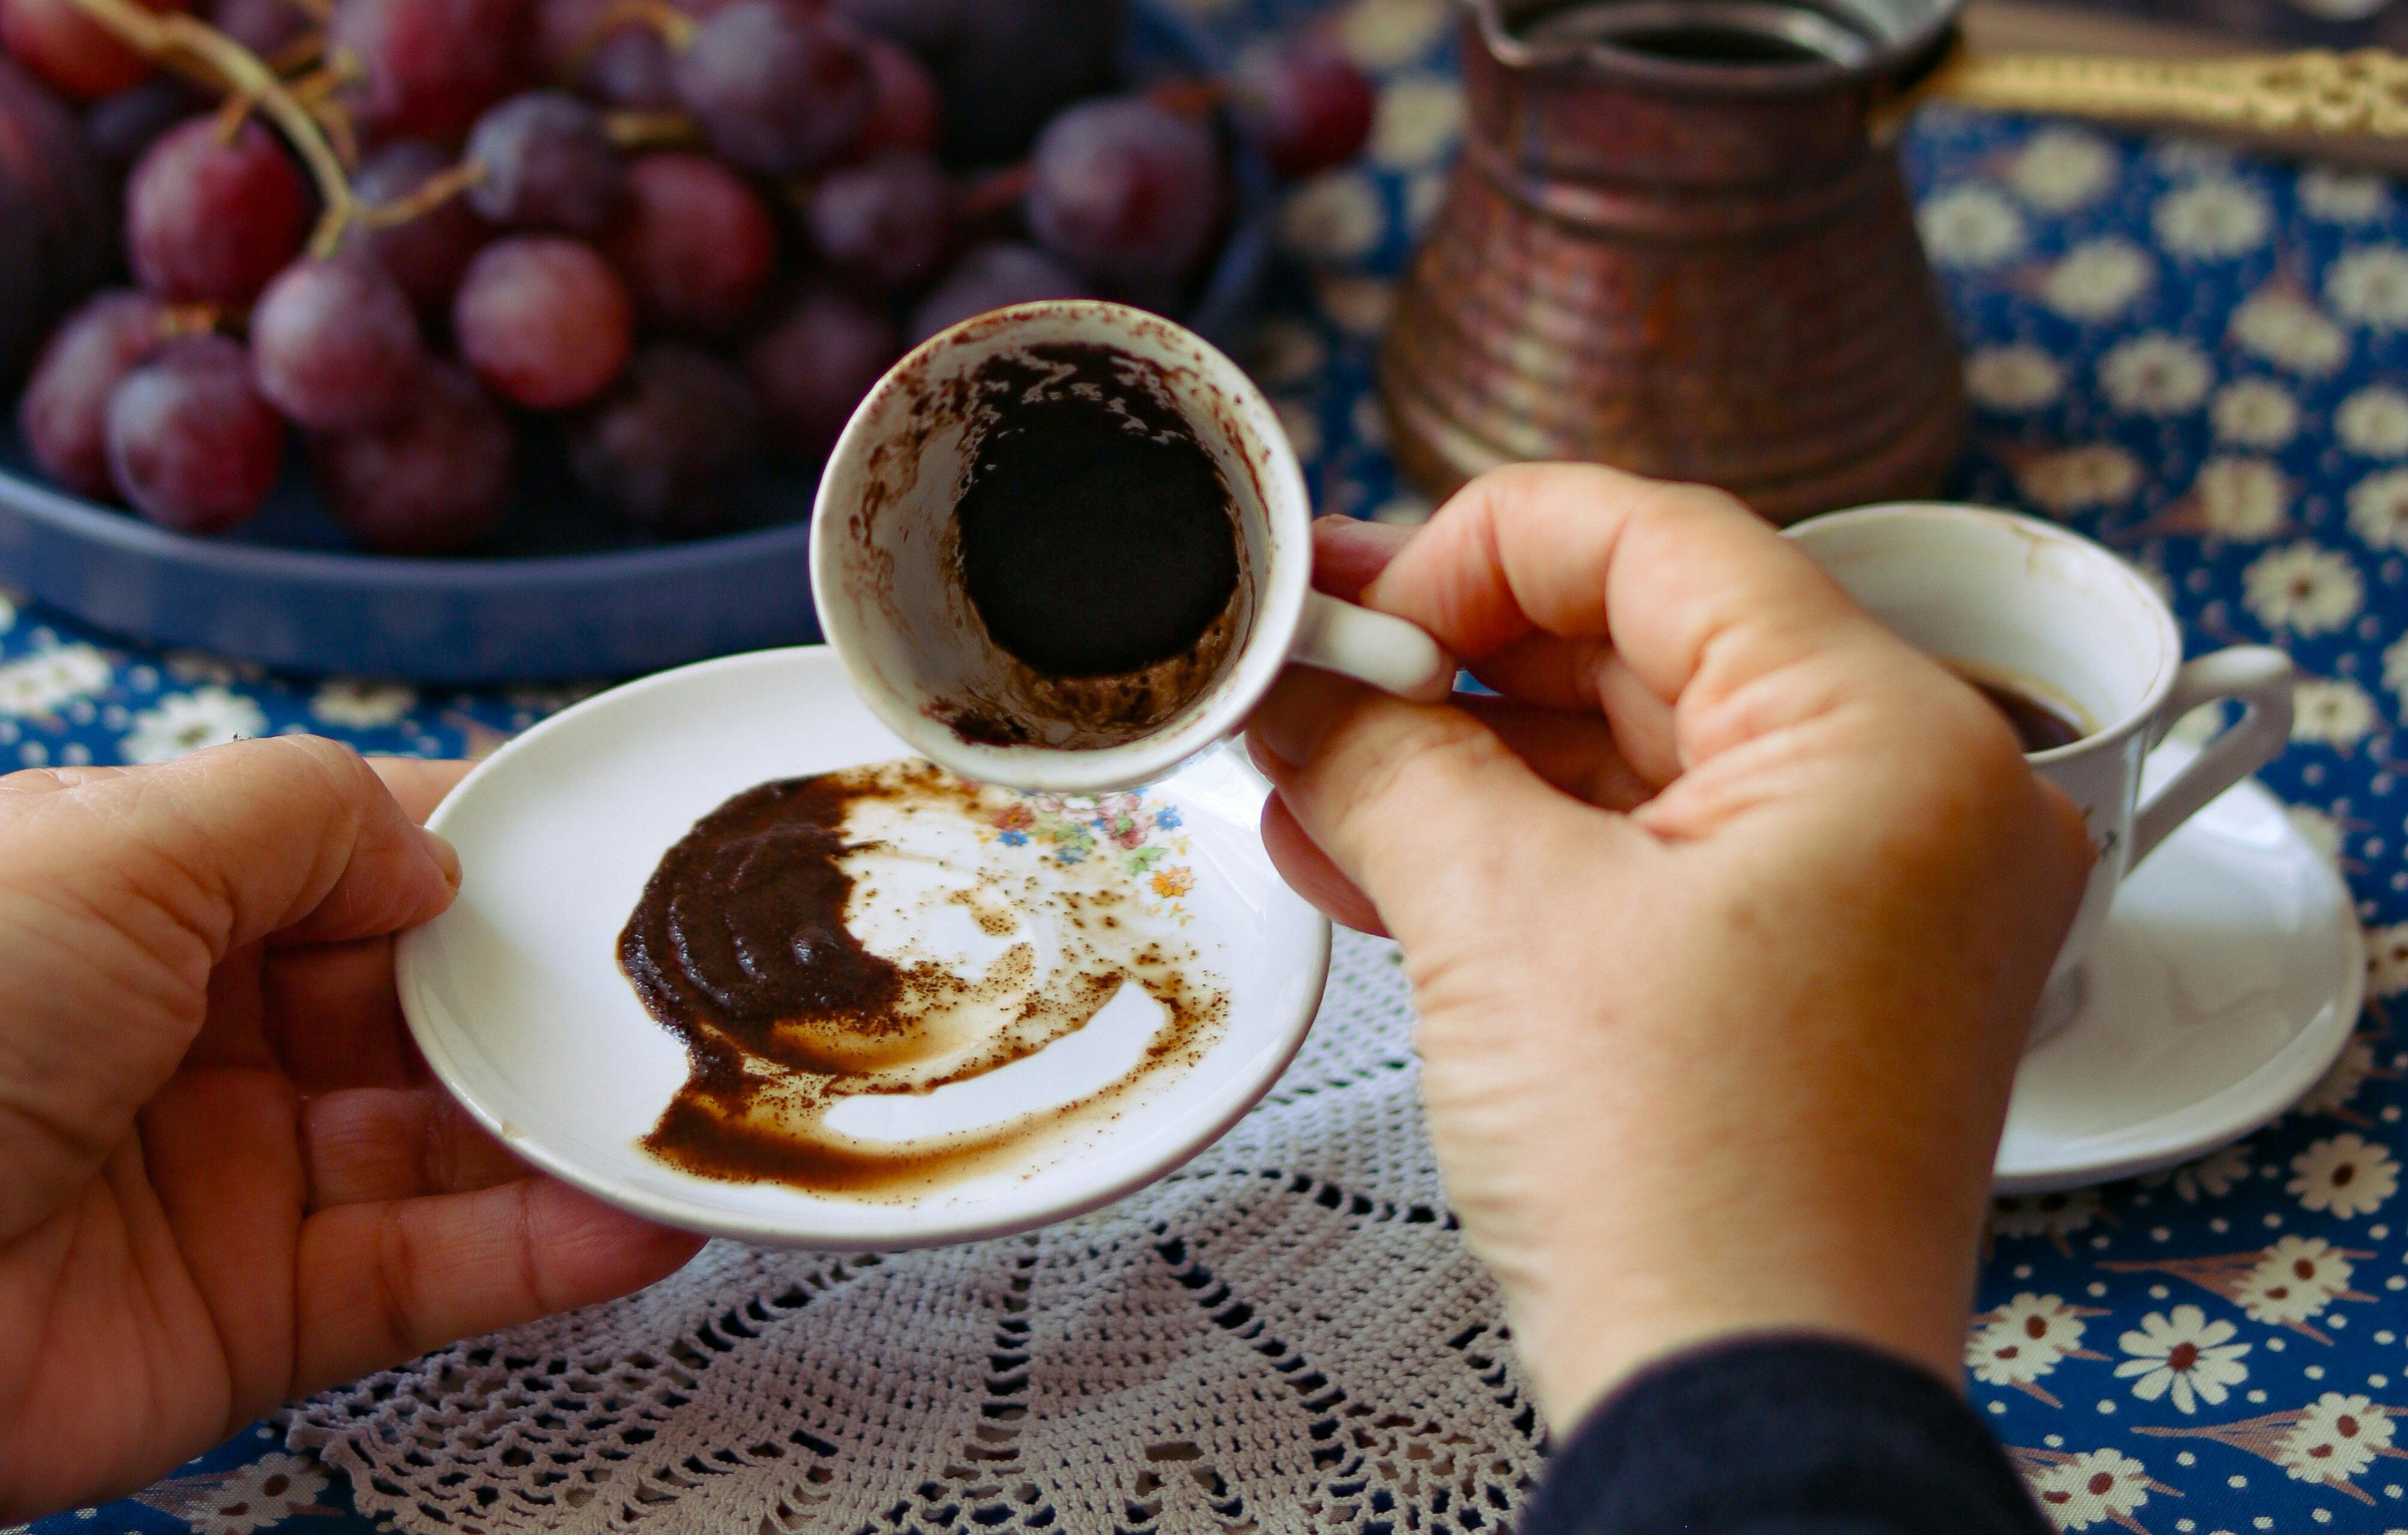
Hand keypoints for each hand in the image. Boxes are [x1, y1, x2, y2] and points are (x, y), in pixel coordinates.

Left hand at [0, 738, 703, 1519]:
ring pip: (445, 1145)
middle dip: (544, 994)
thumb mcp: (110, 848)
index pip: (347, 856)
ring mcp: (228, 1179)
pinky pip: (428, 1277)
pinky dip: (541, 1253)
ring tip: (691, 1105)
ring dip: (569, 1127)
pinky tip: (631, 1214)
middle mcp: (190, 1034)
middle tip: (676, 987)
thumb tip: (431, 857)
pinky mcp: (254, 1320)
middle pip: (419, 1002)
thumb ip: (300, 814)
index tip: (603, 849)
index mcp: (139, 899)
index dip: (474, 850)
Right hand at [1250, 466, 2090, 1432]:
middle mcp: (1923, 797)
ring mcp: (1883, 893)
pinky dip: (1533, 852)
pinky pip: (1665, 858)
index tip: (1352, 610)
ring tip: (1318, 783)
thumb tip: (1293, 683)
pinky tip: (1388, 858)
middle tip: (1311, 680)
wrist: (1744, 1411)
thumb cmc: (1686, 1193)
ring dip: (1474, 767)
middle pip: (1653, 644)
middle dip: (1456, 668)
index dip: (1476, 551)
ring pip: (1646, 758)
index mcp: (1893, 736)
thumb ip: (1383, 758)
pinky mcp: (1827, 974)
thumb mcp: (1497, 921)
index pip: (1664, 540)